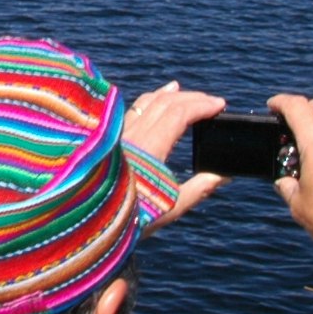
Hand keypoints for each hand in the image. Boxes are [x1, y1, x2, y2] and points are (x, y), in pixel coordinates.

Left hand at [121, 84, 226, 234]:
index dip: (201, 105)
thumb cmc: (132, 218)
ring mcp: (119, 135)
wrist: (90, 223)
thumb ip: (198, 190)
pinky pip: (131, 111)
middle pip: (165, 103)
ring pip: (145, 103)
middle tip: (211, 101)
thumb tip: (222, 175)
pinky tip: (151, 102)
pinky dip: (147, 101)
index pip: (179, 114)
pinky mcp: (110, 140)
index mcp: (150, 149)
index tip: (220, 104)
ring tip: (181, 90)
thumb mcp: (170, 208)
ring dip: (167, 95)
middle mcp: (133, 136)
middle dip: (191, 98)